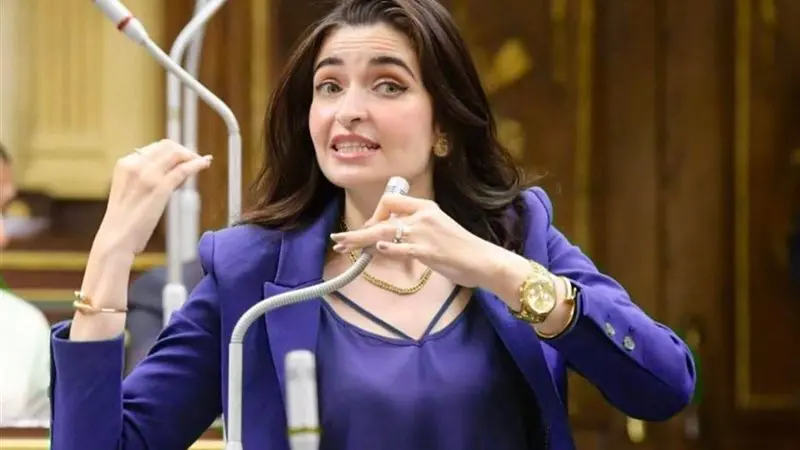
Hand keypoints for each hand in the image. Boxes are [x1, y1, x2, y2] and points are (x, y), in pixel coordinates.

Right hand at [94, 139, 211, 255]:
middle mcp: (135, 165)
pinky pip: (183, 170)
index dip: (174, 151)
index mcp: (125, 164)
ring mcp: (148, 176)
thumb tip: (174, 170)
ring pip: (177, 154)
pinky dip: (197, 164)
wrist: (116, 239)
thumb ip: (146, 177)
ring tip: (203, 162)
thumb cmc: (124, 221)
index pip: (156, 147)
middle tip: (196, 160)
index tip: (185, 159)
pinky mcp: (160, 188)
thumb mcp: (130, 190)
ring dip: (193, 156)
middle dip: (185, 151)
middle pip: (168, 146)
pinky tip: (205, 164)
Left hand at [330, 193, 504, 288]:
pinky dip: (387, 249)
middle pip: (382, 217)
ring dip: (361, 241)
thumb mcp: (438, 229)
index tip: (367, 230)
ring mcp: (425, 233)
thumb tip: (389, 239)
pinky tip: (374, 250)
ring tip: (343, 246)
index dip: (375, 213)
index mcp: (426, 207)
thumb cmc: (462, 248)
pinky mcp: (428, 252)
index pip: (392, 200)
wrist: (484, 260)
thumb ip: (416, 229)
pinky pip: (401, 248)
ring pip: (385, 232)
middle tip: (339, 240)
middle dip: (358, 230)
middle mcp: (423, 216)